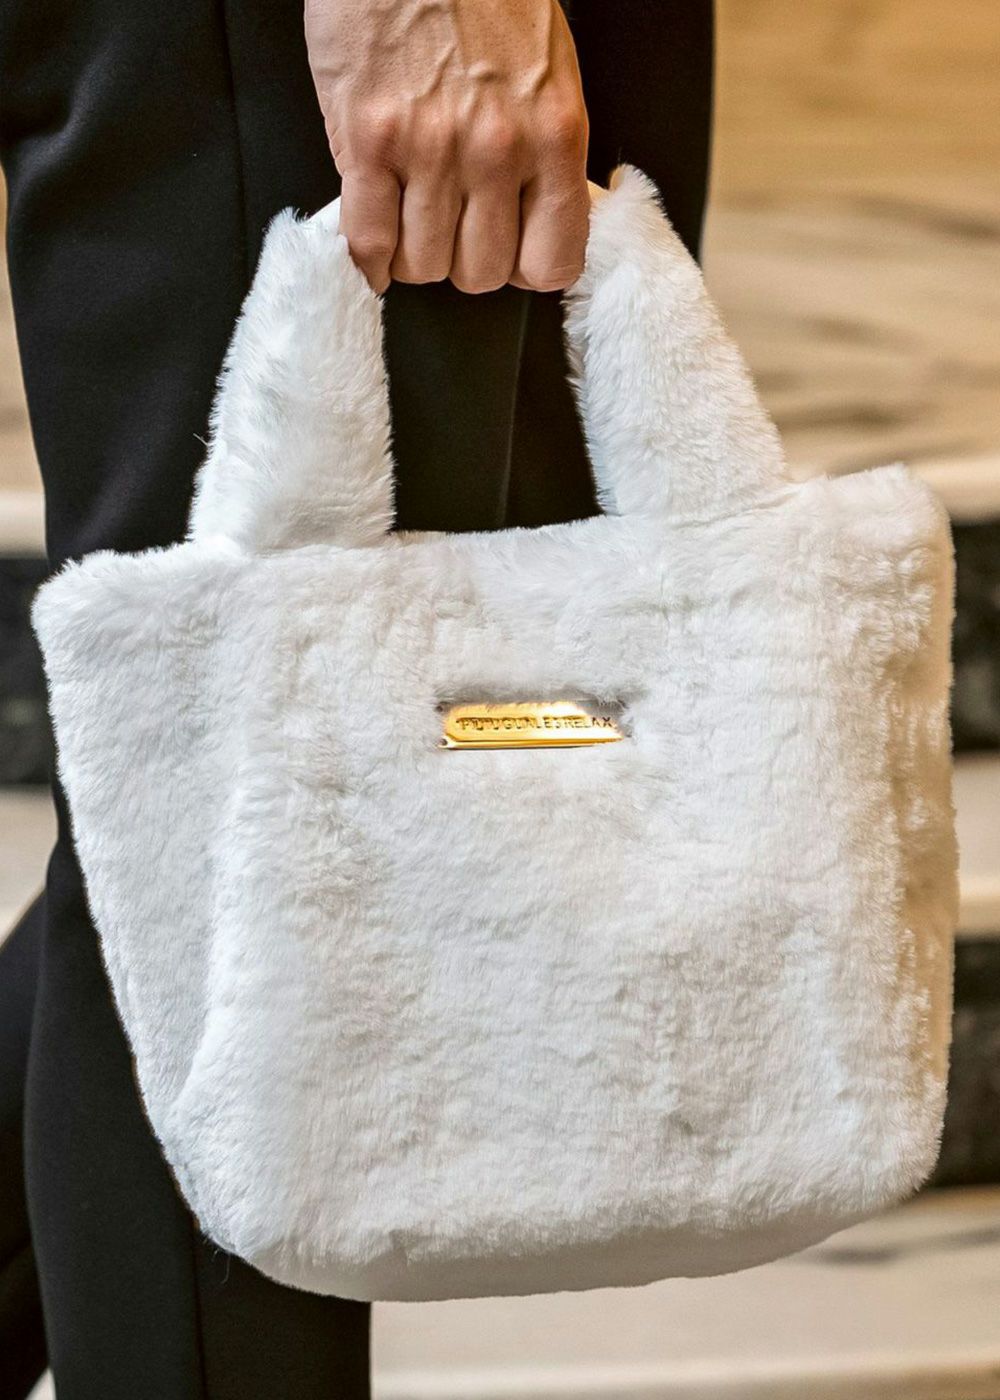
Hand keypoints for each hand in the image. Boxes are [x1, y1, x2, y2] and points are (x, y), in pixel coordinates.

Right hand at [305, 0, 589, 293]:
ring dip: (413, 255)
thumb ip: (544, 151)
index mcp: (554, 135)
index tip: (508, 252)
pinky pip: (369, 240)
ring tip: (409, 217)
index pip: (553, 262)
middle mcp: (498, 149)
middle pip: (481, 273)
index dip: (524, 268)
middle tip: (450, 227)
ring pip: (424, 265)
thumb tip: (533, 216)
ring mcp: (430, 148)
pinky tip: (372, 241)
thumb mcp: (547, 73)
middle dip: (462, 259)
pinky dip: (368, 257)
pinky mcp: (368, 139)